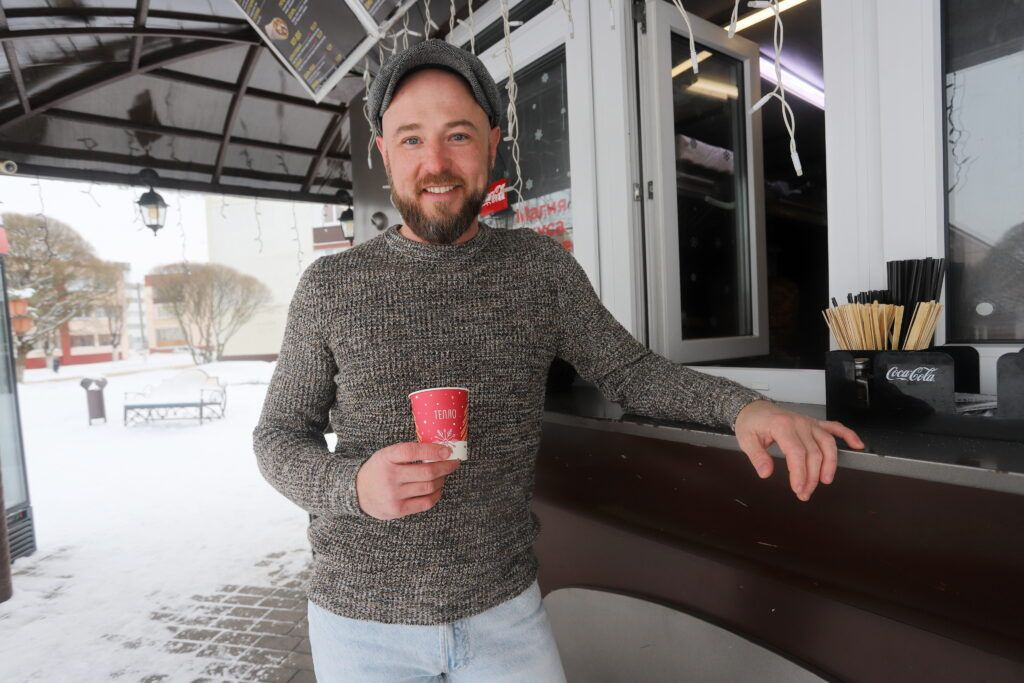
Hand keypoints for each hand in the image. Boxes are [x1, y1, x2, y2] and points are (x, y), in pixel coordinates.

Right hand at [355, 442, 460, 519]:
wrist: (356, 492)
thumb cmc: (378, 470)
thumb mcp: (386, 455)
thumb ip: (407, 452)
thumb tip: (439, 450)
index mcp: (386, 457)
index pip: (413, 451)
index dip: (433, 450)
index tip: (448, 451)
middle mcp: (390, 476)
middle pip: (427, 472)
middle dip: (446, 467)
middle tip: (454, 463)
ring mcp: (394, 495)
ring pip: (429, 487)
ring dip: (441, 480)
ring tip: (443, 475)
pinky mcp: (398, 509)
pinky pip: (425, 502)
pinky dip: (436, 494)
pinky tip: (437, 488)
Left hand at [733, 400, 863, 501]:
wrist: (754, 408)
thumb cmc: (751, 423)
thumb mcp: (746, 439)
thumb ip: (757, 456)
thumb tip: (765, 472)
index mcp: (782, 426)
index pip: (797, 453)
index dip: (800, 473)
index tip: (798, 488)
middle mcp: (799, 423)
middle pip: (814, 453)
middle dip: (811, 476)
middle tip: (804, 493)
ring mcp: (809, 423)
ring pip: (828, 443)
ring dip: (830, 464)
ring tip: (825, 480)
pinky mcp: (814, 424)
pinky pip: (835, 427)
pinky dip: (848, 435)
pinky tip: (857, 445)